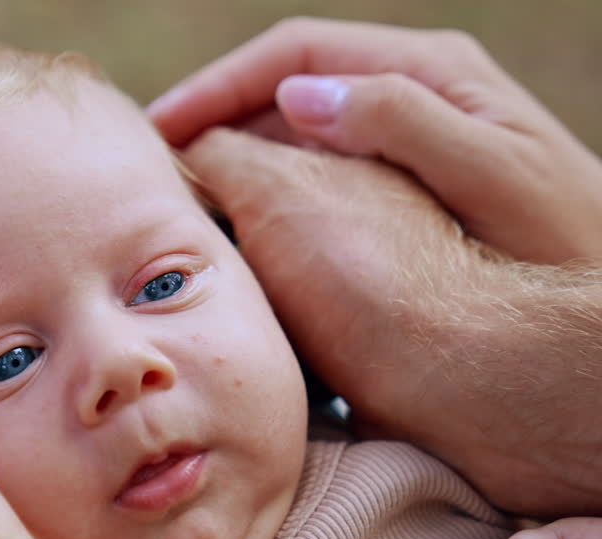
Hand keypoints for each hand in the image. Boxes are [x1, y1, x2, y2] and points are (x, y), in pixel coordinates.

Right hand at [149, 17, 601, 264]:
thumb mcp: (495, 173)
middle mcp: (410, 93)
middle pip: (285, 87)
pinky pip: (316, 171)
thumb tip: (300, 97)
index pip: (295, 54)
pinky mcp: (399, 185)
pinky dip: (269, 188)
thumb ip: (406, 122)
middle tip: (154, 164)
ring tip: (181, 195)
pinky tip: (242, 227)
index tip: (162, 128)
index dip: (219, 86)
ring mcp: (404, 138)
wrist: (601, 311)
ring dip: (235, 154)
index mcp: (429, 71)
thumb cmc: (563, 243)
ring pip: (295, 131)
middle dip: (214, 117)